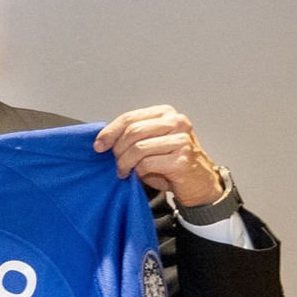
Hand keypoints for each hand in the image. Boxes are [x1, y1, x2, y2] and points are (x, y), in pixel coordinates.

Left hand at [94, 106, 224, 206]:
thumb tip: (102, 140)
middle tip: (116, 163)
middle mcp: (177, 122)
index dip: (110, 132)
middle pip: (132, 132)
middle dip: (118, 150)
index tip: (98, 146)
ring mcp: (182, 139)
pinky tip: (140, 176)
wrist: (197, 183)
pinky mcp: (183, 158)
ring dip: (125, 163)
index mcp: (165, 113)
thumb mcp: (149, 143)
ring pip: (138, 148)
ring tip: (124, 171)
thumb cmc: (169, 162)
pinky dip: (138, 172)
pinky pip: (147, 164)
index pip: (129, 118)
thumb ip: (131, 136)